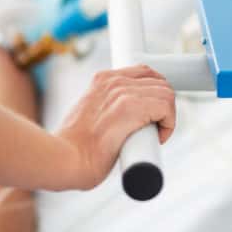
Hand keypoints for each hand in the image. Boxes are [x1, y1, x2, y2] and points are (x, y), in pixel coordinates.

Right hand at [55, 65, 175, 190]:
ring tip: (156, 135)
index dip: (155, 92)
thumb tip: (123, 121)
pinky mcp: (130, 108)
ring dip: (168, 116)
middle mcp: (113, 80)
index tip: (152, 114)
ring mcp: (122, 92)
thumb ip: (106, 109)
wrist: (63, 160)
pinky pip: (167, 106)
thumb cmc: (74, 148)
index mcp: (103, 79)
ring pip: (166, 93)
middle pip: (159, 81)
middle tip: (155, 128)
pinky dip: (169, 124)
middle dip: (164, 105)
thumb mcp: (90, 115)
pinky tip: (158, 138)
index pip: (145, 72)